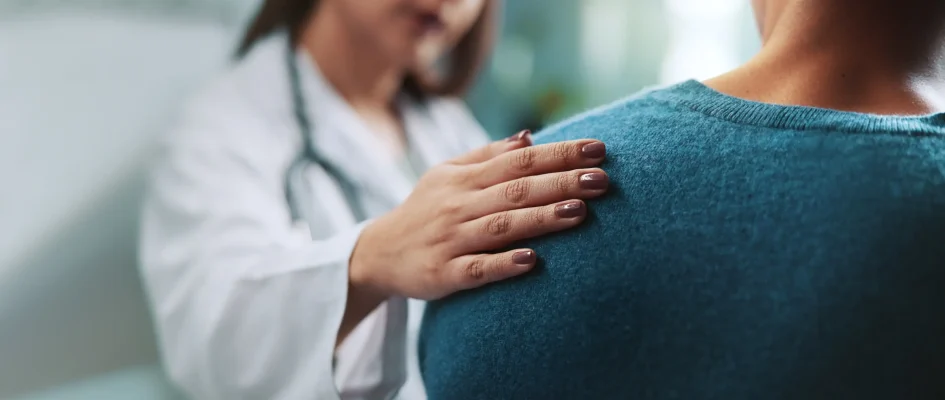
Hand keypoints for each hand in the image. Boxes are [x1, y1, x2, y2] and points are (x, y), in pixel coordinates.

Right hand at [352, 131, 608, 299]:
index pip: (519, 160)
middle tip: (602, 180)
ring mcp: (451, 240)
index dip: (559, 154)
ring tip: (579, 212)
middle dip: (561, 182)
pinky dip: (503, 264)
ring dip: (540, 219)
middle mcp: (458, 205)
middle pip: (516, 190)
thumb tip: (530, 137)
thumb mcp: (447, 174)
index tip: (598, 150)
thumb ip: (487, 156)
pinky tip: (532, 261)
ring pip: (501, 226)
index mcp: (464, 178)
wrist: (377, 253)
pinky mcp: (443, 273)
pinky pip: (476, 269)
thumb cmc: (424, 210)